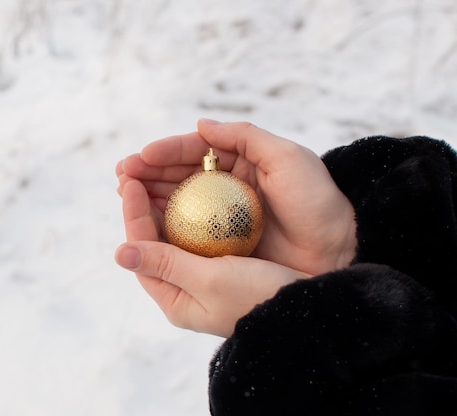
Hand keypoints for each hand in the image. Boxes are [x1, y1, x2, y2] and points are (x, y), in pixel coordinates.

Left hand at [115, 177, 306, 337]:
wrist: (305, 310)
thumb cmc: (257, 298)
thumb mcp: (209, 281)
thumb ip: (165, 263)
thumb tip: (120, 253)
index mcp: (175, 298)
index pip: (142, 249)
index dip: (133, 212)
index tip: (129, 180)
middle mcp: (184, 287)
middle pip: (154, 239)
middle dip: (142, 204)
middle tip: (134, 170)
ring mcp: (204, 274)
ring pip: (175, 232)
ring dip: (164, 202)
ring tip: (153, 172)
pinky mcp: (224, 262)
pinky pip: (199, 230)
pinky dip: (192, 207)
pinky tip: (192, 186)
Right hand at [117, 120, 356, 275]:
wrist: (337, 252)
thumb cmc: (316, 202)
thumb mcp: (288, 158)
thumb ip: (244, 137)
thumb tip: (201, 124)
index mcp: (241, 162)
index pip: (195, 151)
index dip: (166, 152)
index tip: (141, 157)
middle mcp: (226, 187)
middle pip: (179, 176)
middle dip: (149, 174)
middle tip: (123, 177)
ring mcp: (222, 217)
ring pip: (178, 202)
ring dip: (150, 198)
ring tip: (127, 195)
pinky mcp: (221, 244)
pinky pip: (186, 231)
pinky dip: (164, 226)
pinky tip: (146, 223)